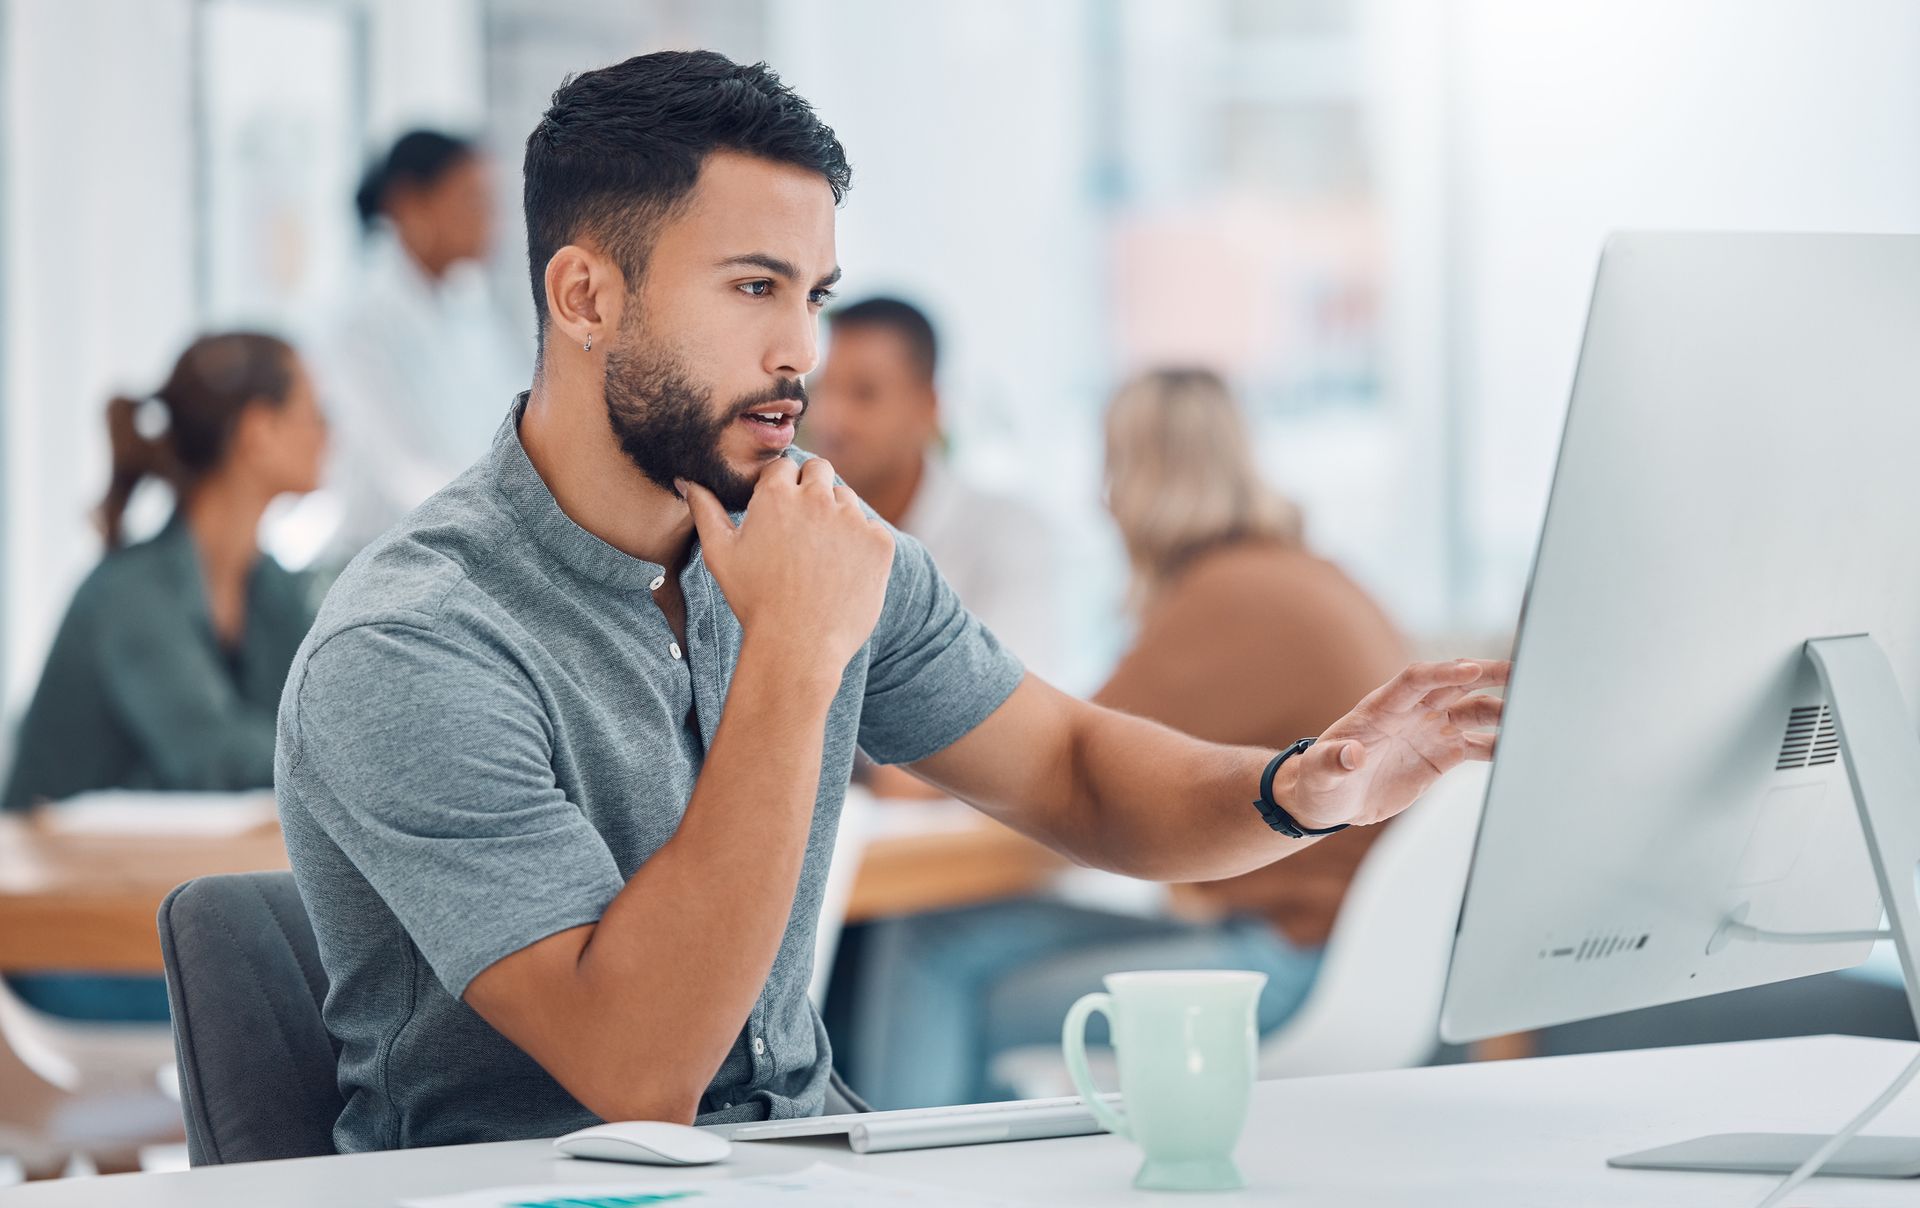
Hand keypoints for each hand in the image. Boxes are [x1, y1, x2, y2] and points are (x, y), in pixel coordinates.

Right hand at [680, 457, 894, 686]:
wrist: (798, 646)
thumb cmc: (753, 601)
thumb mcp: (720, 554)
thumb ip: (705, 509)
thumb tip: (687, 480)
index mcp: (776, 495)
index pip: (784, 466)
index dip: (781, 487)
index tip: (779, 514)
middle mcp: (817, 498)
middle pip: (819, 469)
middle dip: (811, 488)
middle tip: (802, 529)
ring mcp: (853, 519)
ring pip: (846, 500)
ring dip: (836, 517)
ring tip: (819, 559)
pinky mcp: (880, 542)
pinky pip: (872, 530)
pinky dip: (860, 546)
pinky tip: (842, 574)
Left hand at [1279, 659, 1508, 830]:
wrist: (1331, 799)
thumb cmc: (1320, 781)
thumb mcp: (1321, 774)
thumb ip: (1333, 762)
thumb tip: (1350, 755)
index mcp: (1381, 708)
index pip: (1416, 680)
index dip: (1444, 673)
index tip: (1472, 670)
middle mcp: (1411, 713)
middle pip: (1454, 683)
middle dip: (1485, 674)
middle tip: (1520, 671)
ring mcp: (1430, 730)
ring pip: (1473, 710)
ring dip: (1501, 709)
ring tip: (1532, 712)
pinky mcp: (1442, 754)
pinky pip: (1477, 743)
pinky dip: (1500, 743)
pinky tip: (1522, 746)